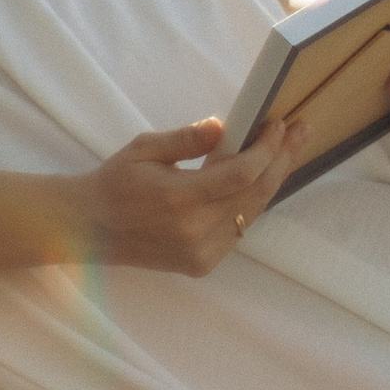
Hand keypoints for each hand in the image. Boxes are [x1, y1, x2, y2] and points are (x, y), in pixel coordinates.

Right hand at [72, 111, 303, 273]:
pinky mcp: (202, 265)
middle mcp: (195, 232)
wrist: (88, 229)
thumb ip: (185, 139)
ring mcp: (201, 253)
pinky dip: (252, 203)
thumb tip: (223, 126)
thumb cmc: (114, 182)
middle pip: (255, 195)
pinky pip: (238, 231)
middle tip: (300, 132)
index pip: (241, 175)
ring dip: (272, 181)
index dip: (266, 150)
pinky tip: (261, 179)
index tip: (278, 124)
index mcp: (179, 199)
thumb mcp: (144, 149)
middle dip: (281, 160)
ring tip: (288, 152)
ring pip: (251, 214)